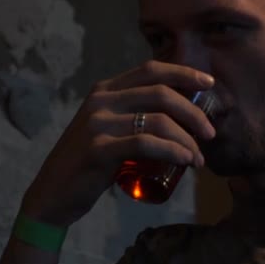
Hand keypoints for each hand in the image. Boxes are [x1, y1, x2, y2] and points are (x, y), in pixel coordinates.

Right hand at [20, 61, 216, 227]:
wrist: (54, 193)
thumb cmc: (91, 162)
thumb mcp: (111, 129)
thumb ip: (136, 115)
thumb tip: (184, 116)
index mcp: (107, 89)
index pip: (151, 69)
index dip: (184, 73)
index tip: (210, 83)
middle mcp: (101, 99)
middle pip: (161, 93)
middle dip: (193, 112)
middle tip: (210, 134)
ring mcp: (97, 122)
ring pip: (158, 120)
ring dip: (187, 140)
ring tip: (198, 158)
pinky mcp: (98, 148)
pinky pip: (145, 144)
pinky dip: (172, 151)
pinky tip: (185, 160)